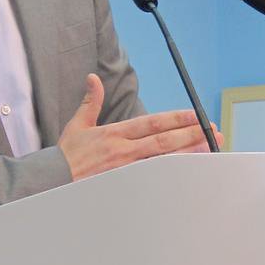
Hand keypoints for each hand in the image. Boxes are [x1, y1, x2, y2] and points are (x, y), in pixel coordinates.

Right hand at [58, 75, 216, 180]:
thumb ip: (91, 101)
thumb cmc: (66, 155)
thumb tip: (93, 79)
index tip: (195, 116)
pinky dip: (172, 175)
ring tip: (209, 149)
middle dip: (191, 135)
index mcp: (115, 133)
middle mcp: (124, 150)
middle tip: (213, 131)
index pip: (152, 123)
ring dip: (188, 155)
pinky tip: (188, 173)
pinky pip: (154, 179)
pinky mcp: (124, 185)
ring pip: (164, 161)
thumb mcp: (77, 125)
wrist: (51, 181)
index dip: (176, 119)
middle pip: (164, 141)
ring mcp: (126, 170)